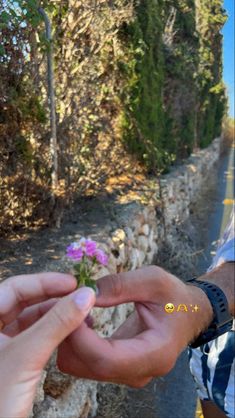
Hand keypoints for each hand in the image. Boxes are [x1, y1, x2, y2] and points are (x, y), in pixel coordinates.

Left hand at [0, 273, 94, 417]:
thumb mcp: (26, 356)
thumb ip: (56, 323)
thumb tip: (85, 296)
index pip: (14, 288)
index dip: (44, 281)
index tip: (72, 283)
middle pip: (23, 301)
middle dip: (52, 297)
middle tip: (79, 295)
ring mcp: (1, 346)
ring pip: (30, 319)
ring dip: (56, 315)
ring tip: (81, 314)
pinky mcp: (11, 362)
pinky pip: (34, 337)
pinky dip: (53, 332)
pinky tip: (71, 331)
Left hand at [57, 266, 212, 386]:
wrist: (188, 314)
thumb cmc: (174, 296)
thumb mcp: (154, 280)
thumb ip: (121, 285)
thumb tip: (86, 292)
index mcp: (156, 354)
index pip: (107, 359)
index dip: (81, 337)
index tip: (68, 307)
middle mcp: (140, 373)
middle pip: (91, 367)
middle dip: (70, 337)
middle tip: (63, 304)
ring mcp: (128, 374)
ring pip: (83, 367)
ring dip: (70, 339)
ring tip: (74, 308)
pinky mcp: (118, 369)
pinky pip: (87, 362)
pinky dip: (76, 343)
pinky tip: (82, 319)